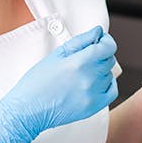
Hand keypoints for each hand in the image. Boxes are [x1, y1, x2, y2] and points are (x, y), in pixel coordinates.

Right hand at [0, 26, 118, 142]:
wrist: (29, 110)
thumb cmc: (37, 82)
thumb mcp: (56, 55)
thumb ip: (80, 41)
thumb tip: (98, 32)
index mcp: (78, 63)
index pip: (108, 47)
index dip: (107, 41)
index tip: (101, 40)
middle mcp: (88, 79)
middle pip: (109, 59)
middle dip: (101, 54)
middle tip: (86, 56)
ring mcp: (92, 94)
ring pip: (109, 74)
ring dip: (100, 69)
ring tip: (83, 72)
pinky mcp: (94, 107)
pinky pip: (112, 90)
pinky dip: (107, 83)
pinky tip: (96, 81)